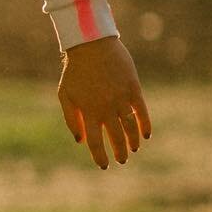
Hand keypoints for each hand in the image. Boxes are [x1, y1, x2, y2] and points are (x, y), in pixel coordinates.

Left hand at [58, 36, 152, 169]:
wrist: (91, 45)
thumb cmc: (75, 71)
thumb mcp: (65, 94)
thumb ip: (71, 118)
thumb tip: (80, 141)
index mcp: (88, 111)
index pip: (95, 142)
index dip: (100, 156)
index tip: (104, 166)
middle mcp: (105, 108)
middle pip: (115, 137)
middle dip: (120, 152)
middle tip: (122, 160)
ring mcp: (121, 99)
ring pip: (130, 127)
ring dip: (133, 141)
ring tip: (134, 149)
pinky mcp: (133, 89)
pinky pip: (142, 112)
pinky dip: (145, 125)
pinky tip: (146, 135)